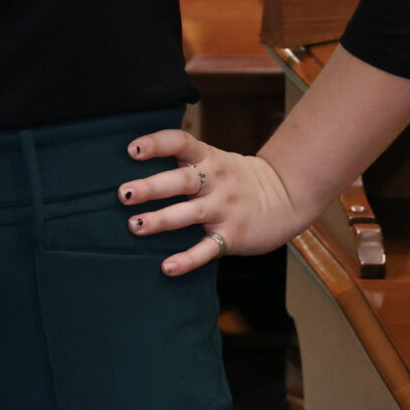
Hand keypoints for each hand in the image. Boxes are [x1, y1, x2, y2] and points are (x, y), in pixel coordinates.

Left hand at [119, 130, 307, 275]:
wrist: (286, 197)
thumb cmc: (236, 178)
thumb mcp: (215, 159)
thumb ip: (184, 159)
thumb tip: (132, 158)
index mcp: (209, 158)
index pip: (181, 143)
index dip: (156, 144)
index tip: (132, 150)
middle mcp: (216, 181)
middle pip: (182, 181)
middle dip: (152, 187)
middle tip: (124, 193)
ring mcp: (225, 209)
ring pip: (190, 214)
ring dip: (162, 220)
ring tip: (135, 225)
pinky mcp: (232, 236)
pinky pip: (208, 249)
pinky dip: (188, 259)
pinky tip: (167, 267)